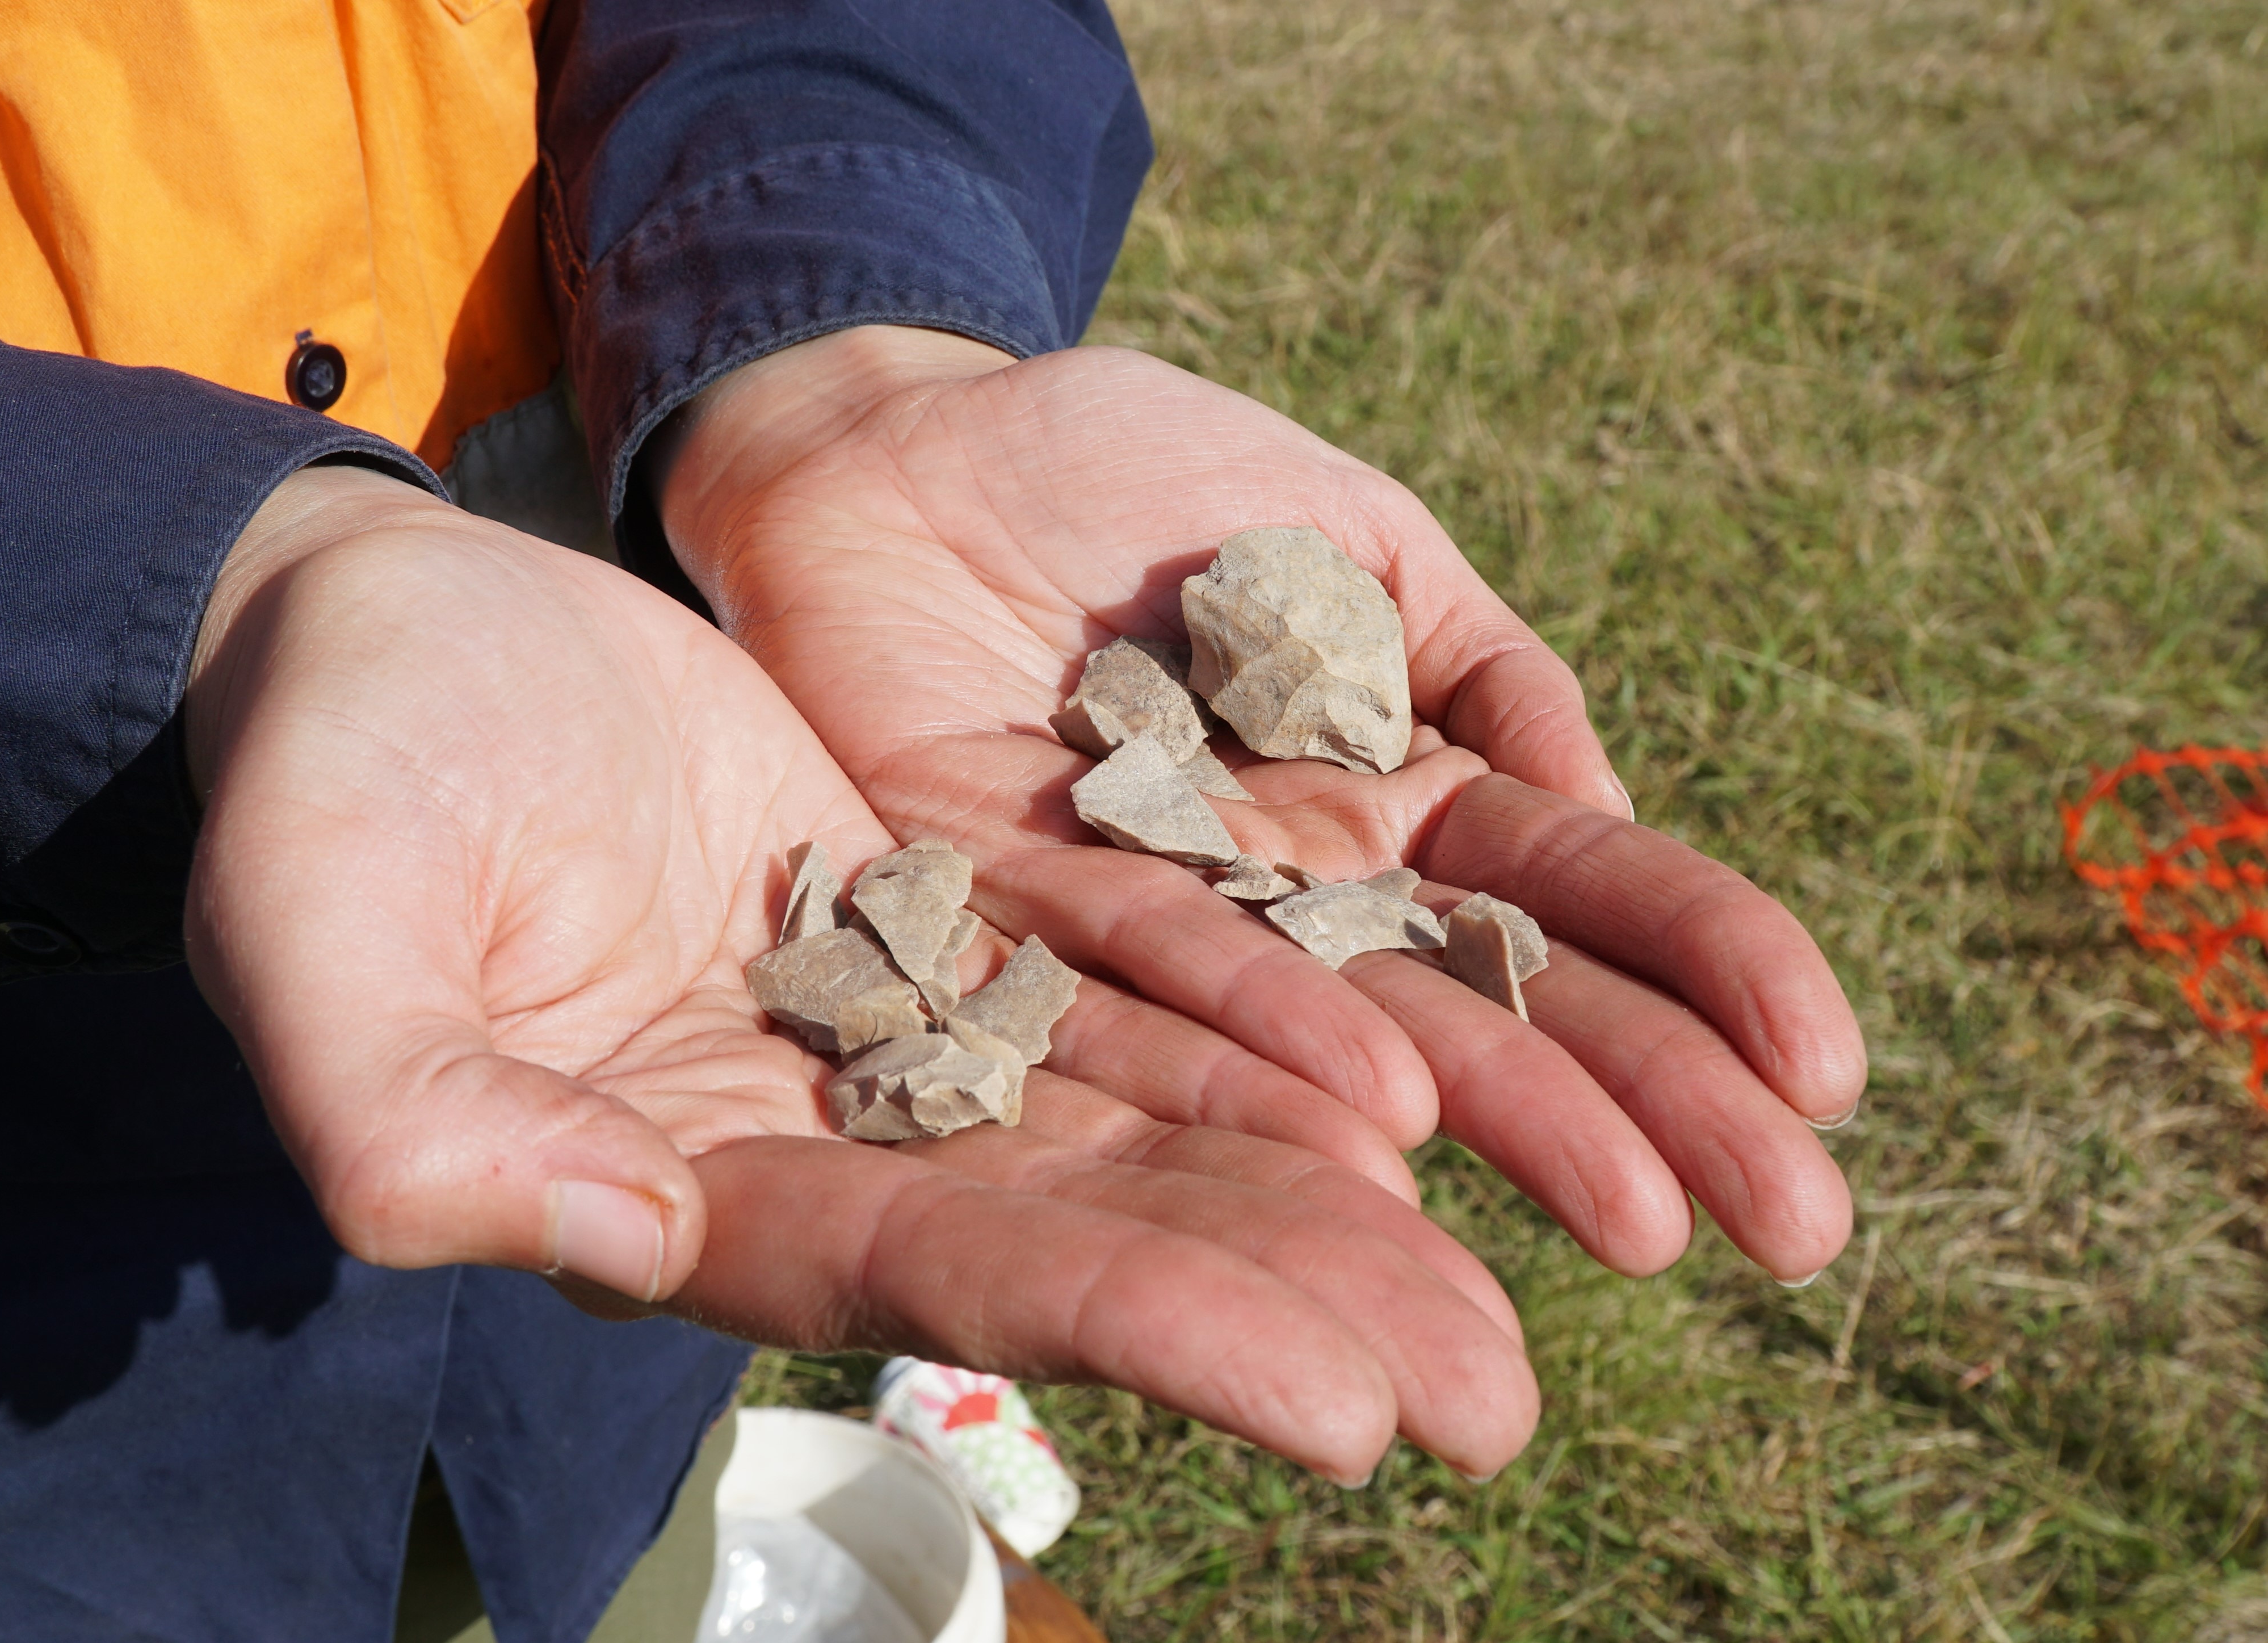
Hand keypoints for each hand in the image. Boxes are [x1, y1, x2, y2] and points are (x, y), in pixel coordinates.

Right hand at [180, 465, 1538, 1482]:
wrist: (396, 634)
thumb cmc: (330, 774)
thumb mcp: (319, 929)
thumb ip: (422, 1116)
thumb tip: (627, 1239)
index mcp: (682, 1189)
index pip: (943, 1279)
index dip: (1146, 1333)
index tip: (1347, 1404)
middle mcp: (815, 1143)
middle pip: (1089, 1241)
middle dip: (1289, 1312)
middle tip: (1498, 1394)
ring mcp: (889, 1038)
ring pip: (1137, 1133)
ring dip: (1318, 1202)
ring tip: (1505, 1281)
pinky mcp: (934, 924)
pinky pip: (1121, 990)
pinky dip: (1253, 1034)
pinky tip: (1402, 1083)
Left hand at [652, 328, 1863, 1281]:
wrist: (898, 456)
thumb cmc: (1125, 465)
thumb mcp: (1345, 525)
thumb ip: (1478, 659)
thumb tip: (1601, 812)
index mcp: (1402, 788)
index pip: (1585, 898)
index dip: (1715, 972)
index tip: (1826, 1072)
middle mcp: (1311, 892)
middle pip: (1508, 1008)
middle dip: (1657, 1106)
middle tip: (1801, 1231)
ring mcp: (1188, 927)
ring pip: (1370, 1046)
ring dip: (1517, 1136)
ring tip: (1651, 1230)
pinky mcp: (1039, 934)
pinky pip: (1171, 1001)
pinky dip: (1279, 1068)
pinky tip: (1387, 1147)